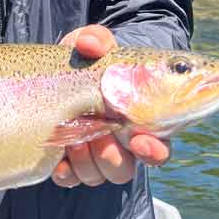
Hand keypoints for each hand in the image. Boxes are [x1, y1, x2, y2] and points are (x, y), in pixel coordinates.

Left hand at [52, 24, 171, 187]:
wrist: (60, 71)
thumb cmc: (89, 59)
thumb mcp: (93, 43)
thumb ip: (98, 38)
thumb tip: (91, 43)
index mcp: (140, 120)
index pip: (160, 148)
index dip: (154, 151)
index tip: (140, 139)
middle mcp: (121, 144)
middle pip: (126, 169)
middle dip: (113, 156)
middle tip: (101, 132)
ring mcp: (95, 156)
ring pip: (100, 175)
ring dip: (88, 159)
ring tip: (75, 136)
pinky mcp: (69, 163)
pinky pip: (71, 179)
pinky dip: (66, 171)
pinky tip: (58, 158)